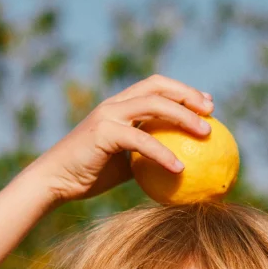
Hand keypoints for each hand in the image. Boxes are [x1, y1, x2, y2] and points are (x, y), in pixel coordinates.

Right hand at [28, 74, 213, 203]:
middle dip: (188, 94)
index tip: (208, 105)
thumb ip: (145, 158)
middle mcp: (114, 104)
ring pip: (153, 104)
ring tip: (206, 134)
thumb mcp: (123, 165)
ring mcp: (108, 115)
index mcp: (120, 107)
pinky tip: (180, 168)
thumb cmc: (88, 176)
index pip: (156, 87)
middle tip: (212, 112)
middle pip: (157, 86)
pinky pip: (141, 140)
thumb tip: (179, 169)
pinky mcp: (103, 133)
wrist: (55, 182)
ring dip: (183, 116)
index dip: (183, 91)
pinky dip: (162, 153)